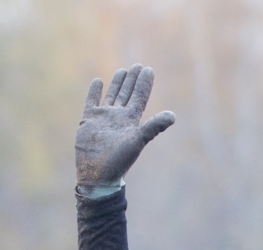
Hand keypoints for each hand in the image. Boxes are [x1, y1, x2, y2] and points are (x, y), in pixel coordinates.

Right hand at [76, 65, 175, 187]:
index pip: (139, 96)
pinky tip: (98, 81)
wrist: (97, 171)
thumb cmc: (119, 159)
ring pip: (112, 95)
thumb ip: (154, 126)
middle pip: (127, 93)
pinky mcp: (89, 119)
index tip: (148, 69)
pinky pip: (92, 101)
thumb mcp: (138, 140)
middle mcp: (118, 116)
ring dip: (118, 83)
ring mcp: (104, 117)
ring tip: (123, 71)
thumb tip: (173, 116)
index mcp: (131, 120)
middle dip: (133, 80)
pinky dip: (94, 91)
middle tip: (138, 66)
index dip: (144, 83)